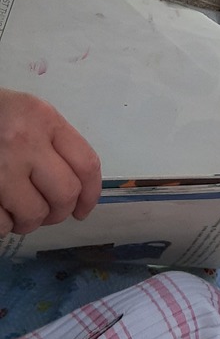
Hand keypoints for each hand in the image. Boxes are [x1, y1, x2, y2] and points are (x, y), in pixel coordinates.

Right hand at [0, 90, 100, 234]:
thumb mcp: (28, 113)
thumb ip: (54, 142)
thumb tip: (76, 190)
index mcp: (43, 119)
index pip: (86, 164)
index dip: (91, 194)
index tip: (83, 209)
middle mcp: (24, 141)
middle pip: (65, 194)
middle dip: (59, 212)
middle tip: (46, 212)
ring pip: (34, 214)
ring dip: (28, 221)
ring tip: (16, 210)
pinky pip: (1, 224)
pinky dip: (2, 225)